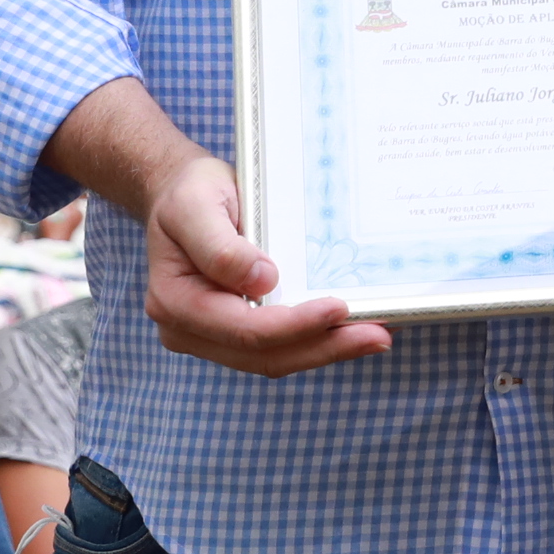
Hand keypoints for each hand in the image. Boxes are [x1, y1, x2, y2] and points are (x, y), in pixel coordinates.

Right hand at [143, 148, 390, 376]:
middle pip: (265, 354)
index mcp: (175, 303)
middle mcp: (190, 330)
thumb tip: (263, 281)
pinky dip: (318, 340)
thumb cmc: (187, 196)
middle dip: (325, 348)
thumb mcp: (194, 206)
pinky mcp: (236, 331)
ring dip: (328, 350)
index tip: (339, 308)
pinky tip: (355, 328)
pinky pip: (279, 345)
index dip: (295, 325)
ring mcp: (213, 336)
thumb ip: (220, 247)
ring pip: (276, 358)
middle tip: (378, 337)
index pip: (244, 328)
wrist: (178, 195)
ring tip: (377, 336)